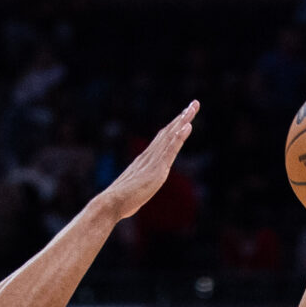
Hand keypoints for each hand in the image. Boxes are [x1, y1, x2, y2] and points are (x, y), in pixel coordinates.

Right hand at [93, 100, 198, 221]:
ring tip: (193, 107)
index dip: (174, 127)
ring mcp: (153, 161)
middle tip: (194, 103)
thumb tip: (134, 195)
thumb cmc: (120, 201)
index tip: (183, 117)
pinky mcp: (158, 168)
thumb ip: (138, 188)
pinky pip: (171, 148)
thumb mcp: (135, 192)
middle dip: (182, 118)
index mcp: (145, 161)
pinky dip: (179, 136)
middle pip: (168, 132)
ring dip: (183, 120)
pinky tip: (187, 126)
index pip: (162, 140)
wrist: (112, 202)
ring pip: (171, 135)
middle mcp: (149, 156)